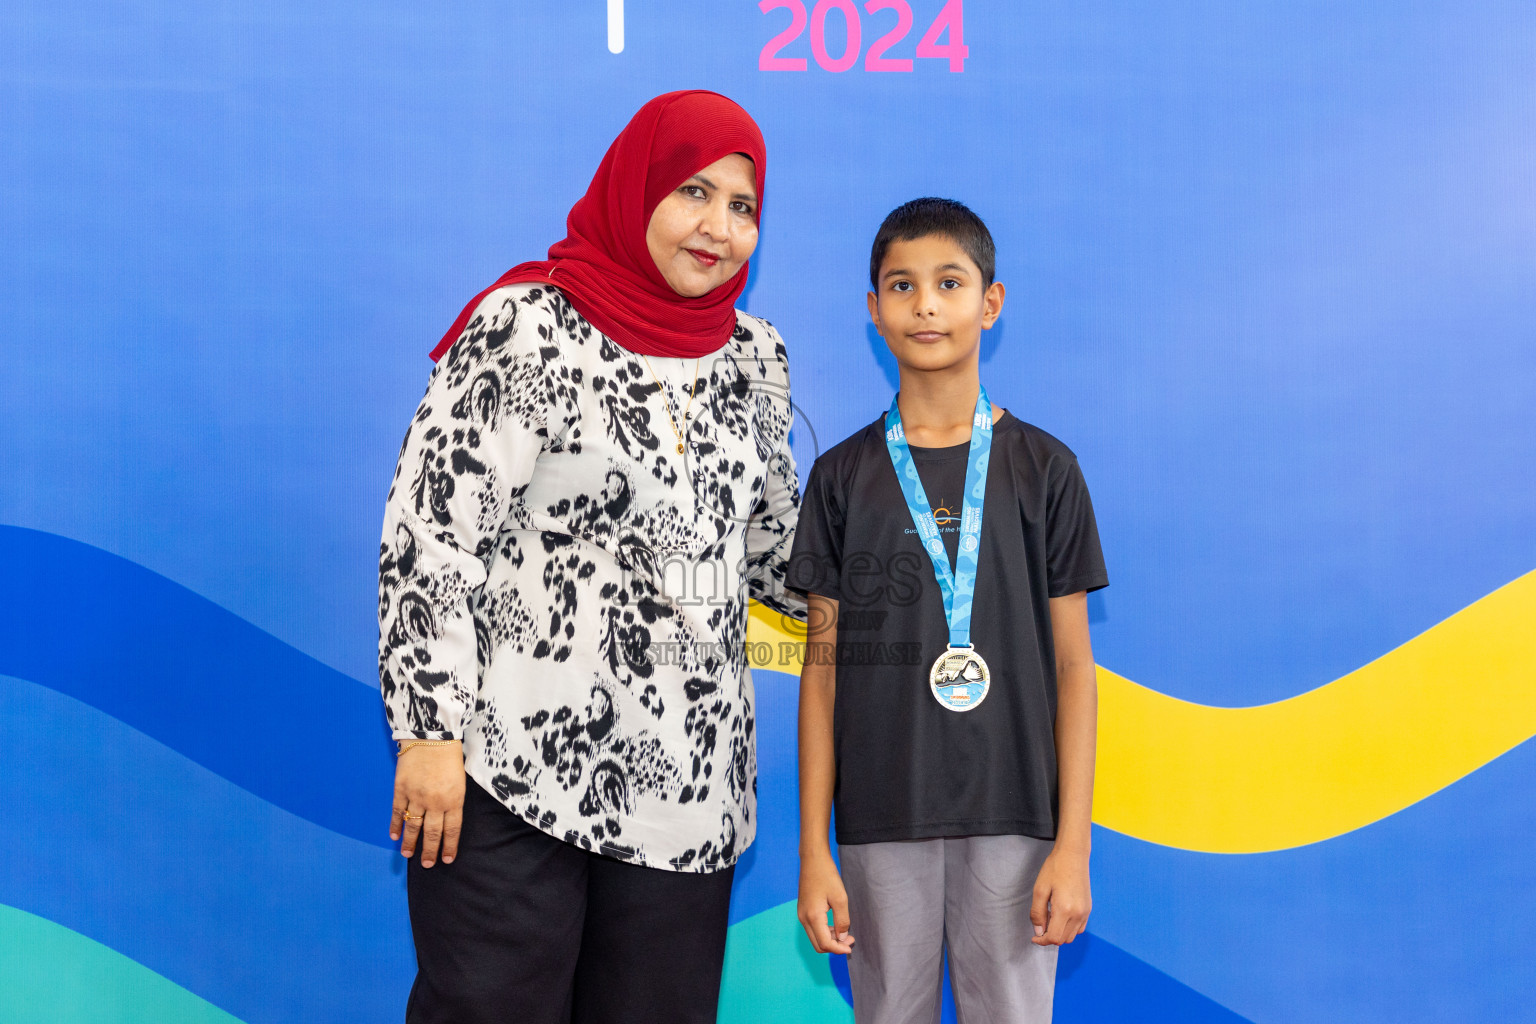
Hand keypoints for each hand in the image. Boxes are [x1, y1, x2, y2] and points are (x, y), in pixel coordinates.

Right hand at [390, 741, 465, 867]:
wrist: (432, 735)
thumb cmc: (450, 756)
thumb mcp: (460, 781)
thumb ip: (453, 801)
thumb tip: (446, 821)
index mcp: (454, 800)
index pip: (452, 830)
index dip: (449, 846)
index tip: (446, 859)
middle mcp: (435, 802)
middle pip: (432, 833)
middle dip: (430, 851)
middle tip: (427, 865)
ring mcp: (416, 796)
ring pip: (413, 826)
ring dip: (410, 842)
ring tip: (408, 855)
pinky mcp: (401, 789)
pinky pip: (398, 812)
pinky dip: (396, 825)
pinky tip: (394, 835)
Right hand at [797, 850, 854, 953]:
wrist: (813, 859)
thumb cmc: (827, 875)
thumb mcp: (840, 898)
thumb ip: (842, 920)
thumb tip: (842, 938)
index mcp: (813, 917)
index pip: (825, 943)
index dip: (839, 949)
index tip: (851, 947)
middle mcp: (804, 919)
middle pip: (818, 945)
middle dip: (835, 947)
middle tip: (850, 941)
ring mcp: (802, 915)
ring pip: (815, 938)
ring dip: (830, 940)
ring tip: (846, 934)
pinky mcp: (803, 910)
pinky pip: (814, 929)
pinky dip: (825, 932)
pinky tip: (836, 926)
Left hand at [1030, 846, 1090, 945]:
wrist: (1073, 855)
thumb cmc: (1055, 869)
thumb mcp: (1040, 890)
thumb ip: (1037, 913)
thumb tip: (1038, 931)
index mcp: (1065, 910)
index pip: (1054, 938)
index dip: (1042, 940)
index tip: (1034, 937)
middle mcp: (1078, 914)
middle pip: (1063, 940)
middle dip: (1050, 937)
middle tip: (1040, 925)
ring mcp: (1085, 912)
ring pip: (1072, 936)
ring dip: (1060, 933)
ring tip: (1049, 918)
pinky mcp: (1088, 908)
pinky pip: (1079, 928)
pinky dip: (1069, 929)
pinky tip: (1060, 917)